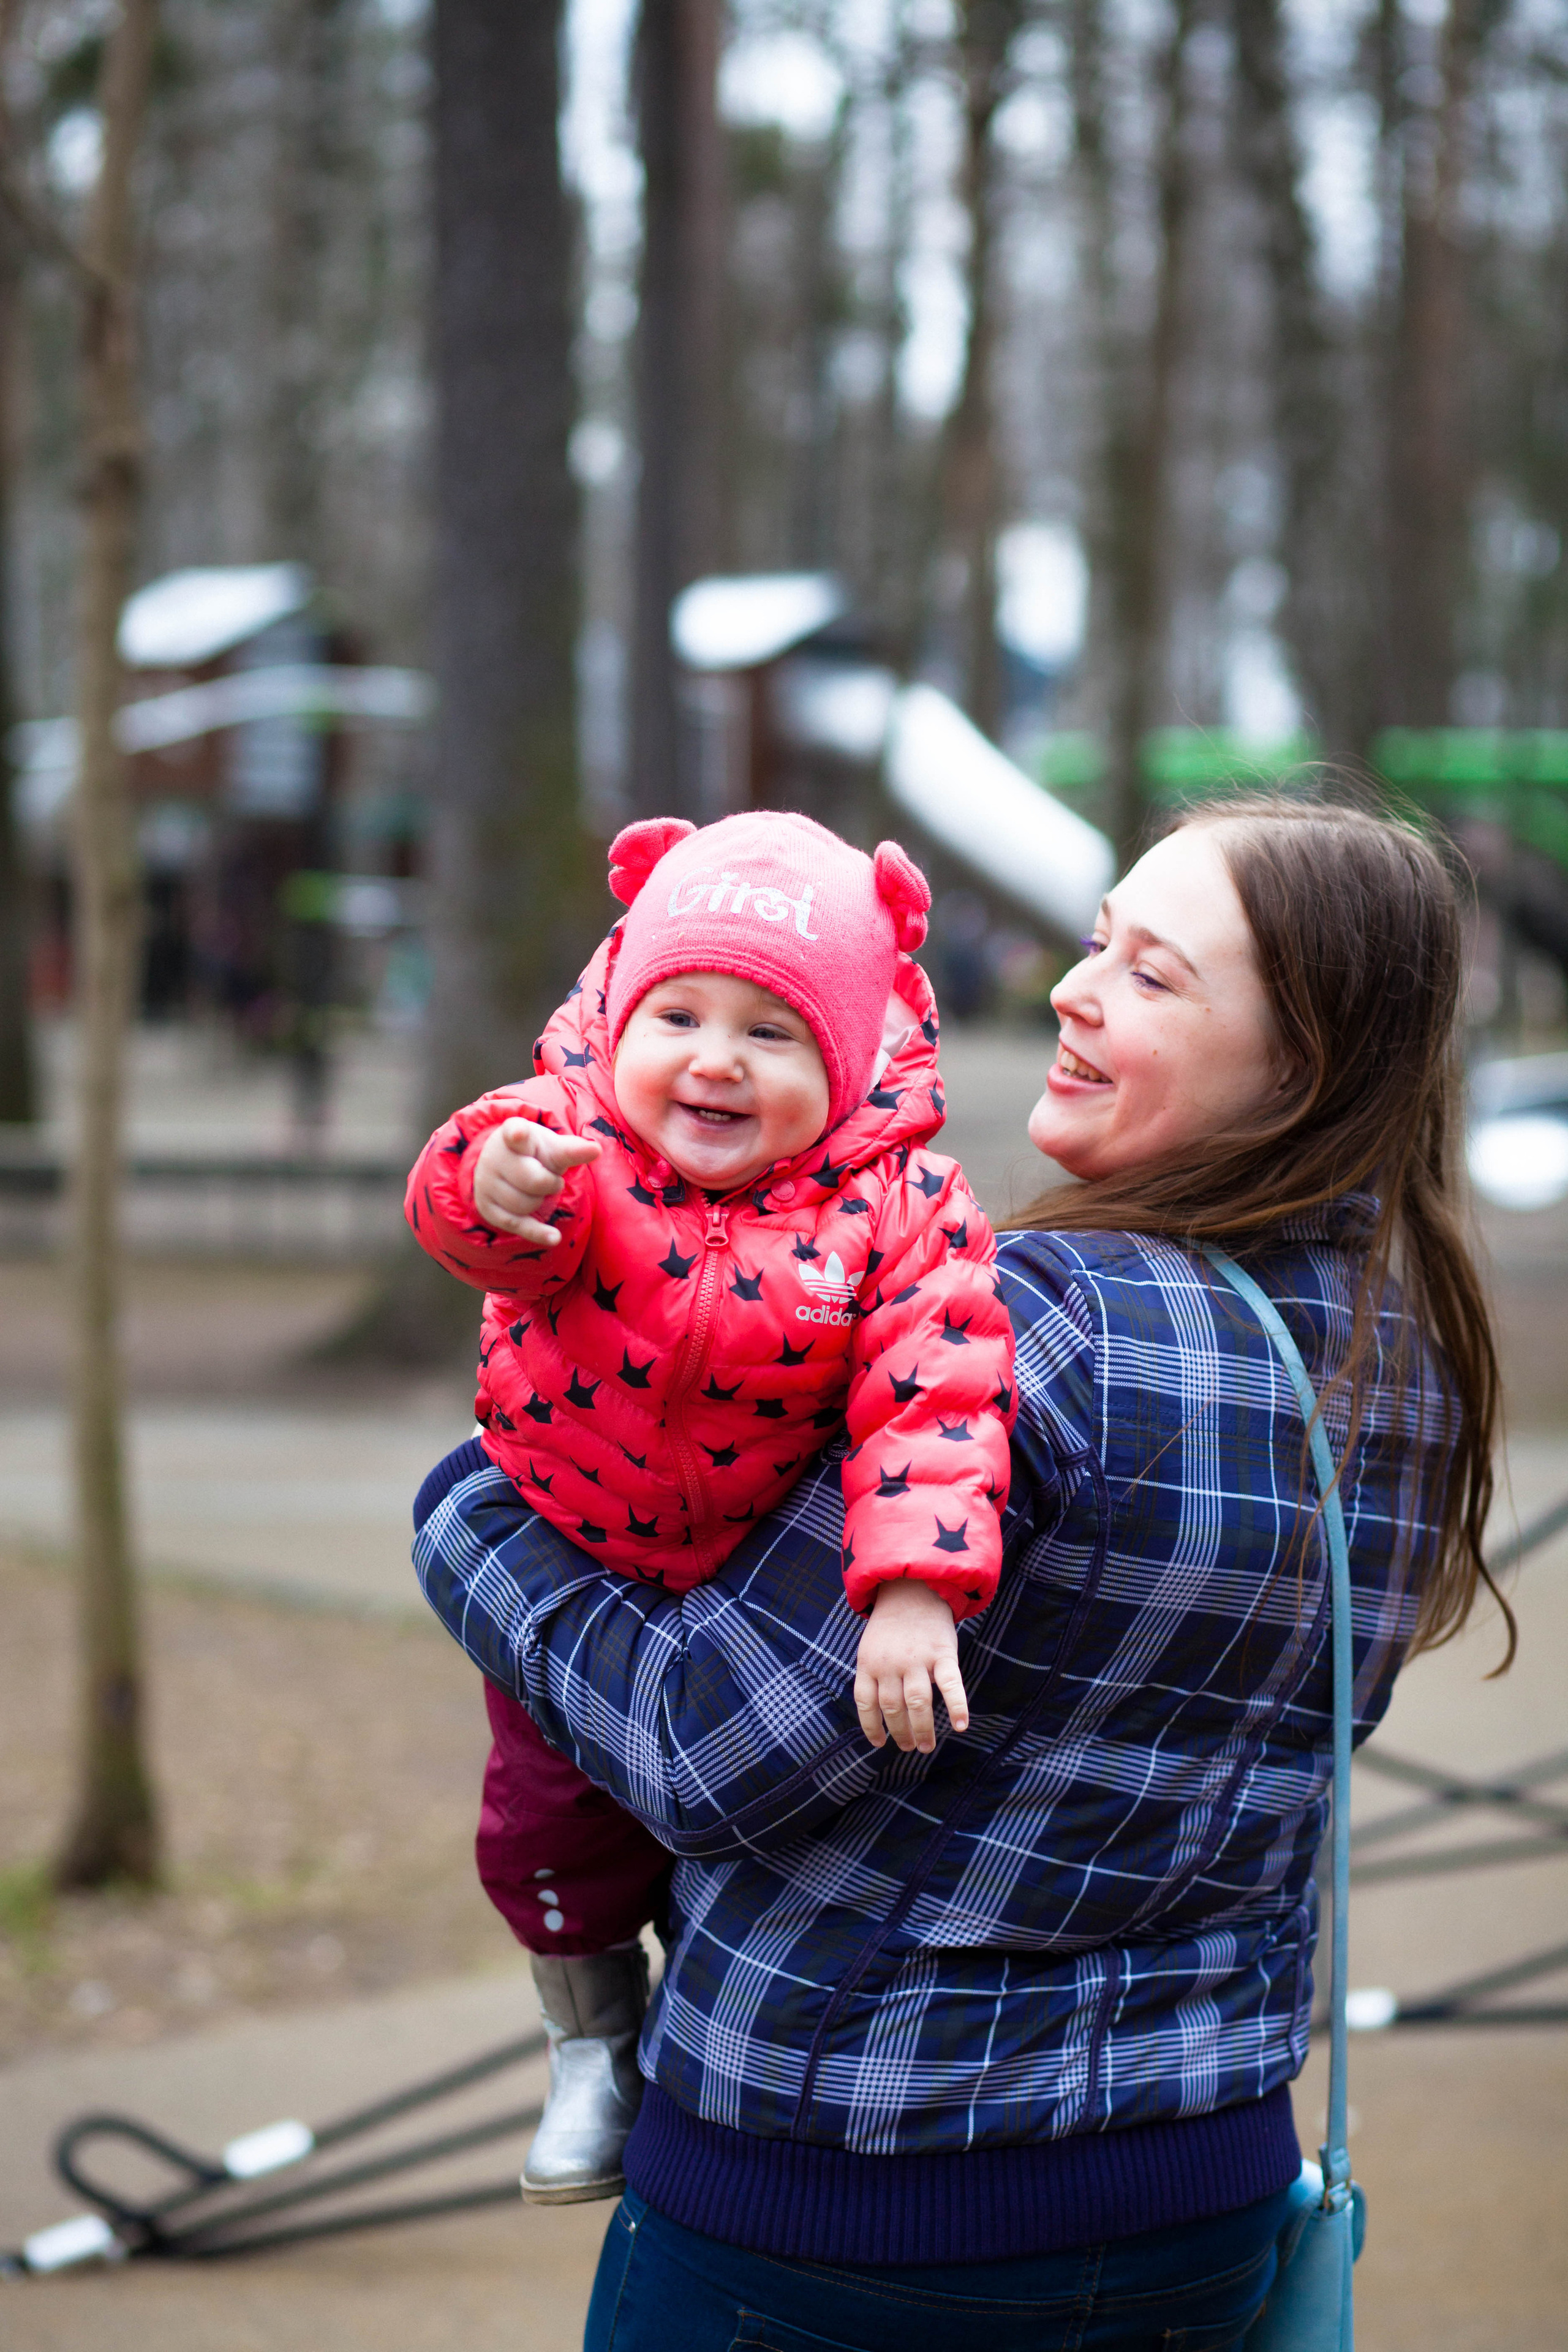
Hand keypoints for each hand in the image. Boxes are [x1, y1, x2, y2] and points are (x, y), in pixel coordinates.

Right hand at [471, 1118, 599, 1246]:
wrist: (501, 1165)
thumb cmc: (534, 1153)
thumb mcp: (551, 1146)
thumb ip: (572, 1149)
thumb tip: (596, 1150)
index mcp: (512, 1132)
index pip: (515, 1132)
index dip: (518, 1134)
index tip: (519, 1134)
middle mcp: (494, 1156)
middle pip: (533, 1180)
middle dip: (550, 1183)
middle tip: (550, 1178)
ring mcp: (486, 1183)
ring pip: (525, 1205)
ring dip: (540, 1201)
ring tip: (537, 1190)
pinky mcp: (488, 1208)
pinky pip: (517, 1225)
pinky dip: (538, 1233)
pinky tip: (554, 1237)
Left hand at [853, 1579, 967, 1753]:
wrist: (913, 1587)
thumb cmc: (893, 1624)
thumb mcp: (871, 1646)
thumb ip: (873, 1674)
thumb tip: (878, 1713)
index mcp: (869, 1662)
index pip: (866, 1703)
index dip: (871, 1727)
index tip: (880, 1744)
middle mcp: (890, 1663)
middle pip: (893, 1708)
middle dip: (901, 1733)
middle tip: (909, 1747)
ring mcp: (917, 1658)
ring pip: (918, 1703)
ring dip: (922, 1729)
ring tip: (926, 1746)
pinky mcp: (942, 1652)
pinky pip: (950, 1684)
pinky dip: (957, 1706)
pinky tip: (961, 1726)